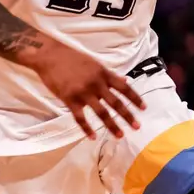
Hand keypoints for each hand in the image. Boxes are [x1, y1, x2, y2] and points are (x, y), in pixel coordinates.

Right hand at [32, 44, 146, 139]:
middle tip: (137, 127)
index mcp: (103, 73)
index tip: (144, 108)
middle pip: (116, 102)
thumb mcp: (94, 63)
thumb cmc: (71, 58)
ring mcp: (83, 92)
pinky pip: (80, 118)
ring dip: (112, 125)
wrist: (50, 56)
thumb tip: (126, 81)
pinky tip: (92, 137)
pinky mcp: (70, 100)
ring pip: (101, 112)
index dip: (135, 98)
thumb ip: (109, 74)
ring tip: (120, 135)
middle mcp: (96, 84)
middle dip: (128, 116)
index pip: (124, 88)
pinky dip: (87, 129)